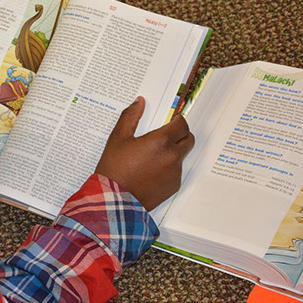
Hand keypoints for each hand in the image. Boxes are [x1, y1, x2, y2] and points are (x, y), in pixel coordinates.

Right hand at [95, 96, 194, 210]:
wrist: (114, 200)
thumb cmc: (114, 169)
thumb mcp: (117, 138)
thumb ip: (130, 116)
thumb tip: (140, 102)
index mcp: (161, 141)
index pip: (182, 124)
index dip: (178, 120)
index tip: (172, 121)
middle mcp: (173, 156)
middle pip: (188, 139)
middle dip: (180, 135)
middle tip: (166, 136)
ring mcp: (175, 172)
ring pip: (181, 156)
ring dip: (172, 153)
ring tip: (151, 158)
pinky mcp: (173, 186)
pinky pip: (175, 172)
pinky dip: (167, 169)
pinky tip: (150, 172)